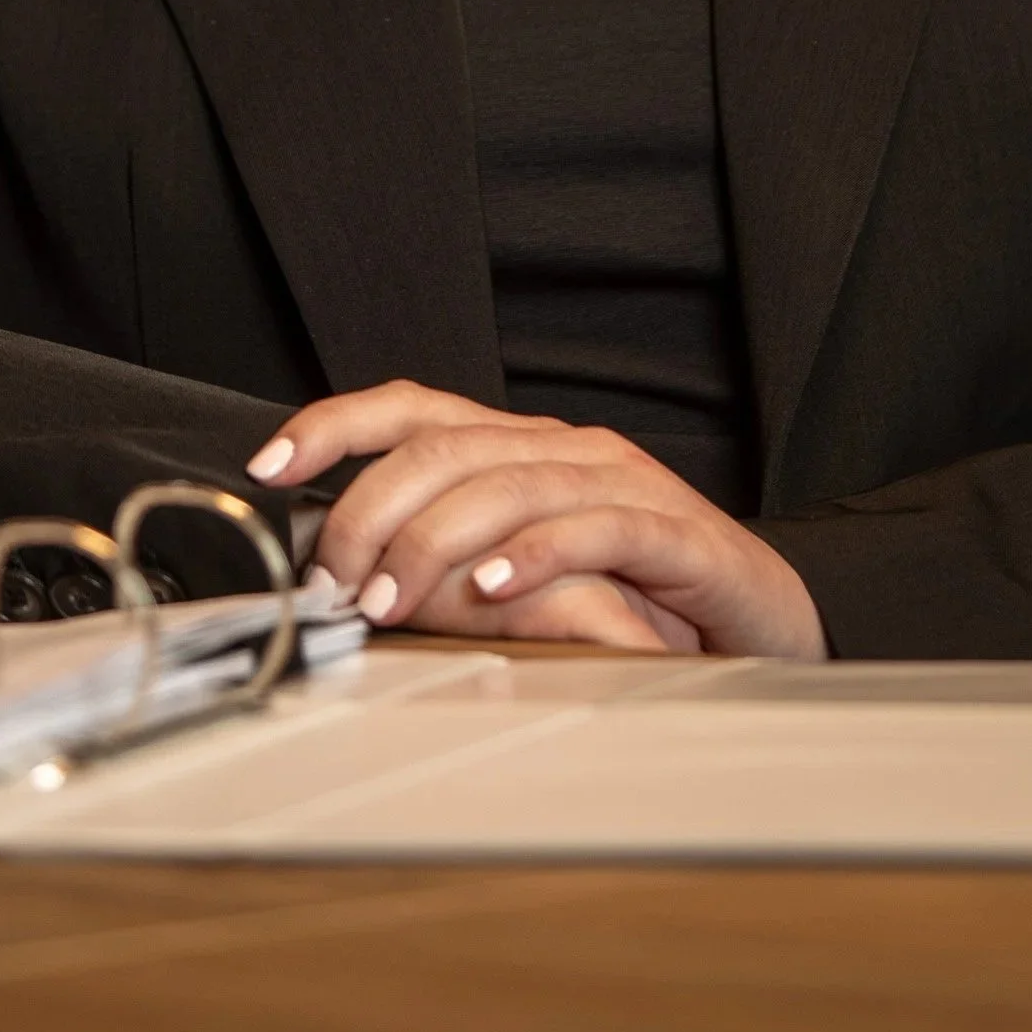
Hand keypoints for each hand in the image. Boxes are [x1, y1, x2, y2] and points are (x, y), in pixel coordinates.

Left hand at [249, 381, 826, 658]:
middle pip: (446, 444)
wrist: (763, 623)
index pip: (414, 408)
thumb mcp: (524, 578)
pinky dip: (537, 553)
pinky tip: (494, 588)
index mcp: (523, 448)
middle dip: (370, 507)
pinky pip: (597, 528)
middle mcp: (566, 448)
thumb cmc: (639, 597)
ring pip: (508, 481)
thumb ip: (449, 565)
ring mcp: (623, 483)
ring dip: (434, 541)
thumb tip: (344, 581)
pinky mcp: (678, 534)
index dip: (336, 425)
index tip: (268, 463)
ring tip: (388, 597)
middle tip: (333, 580)